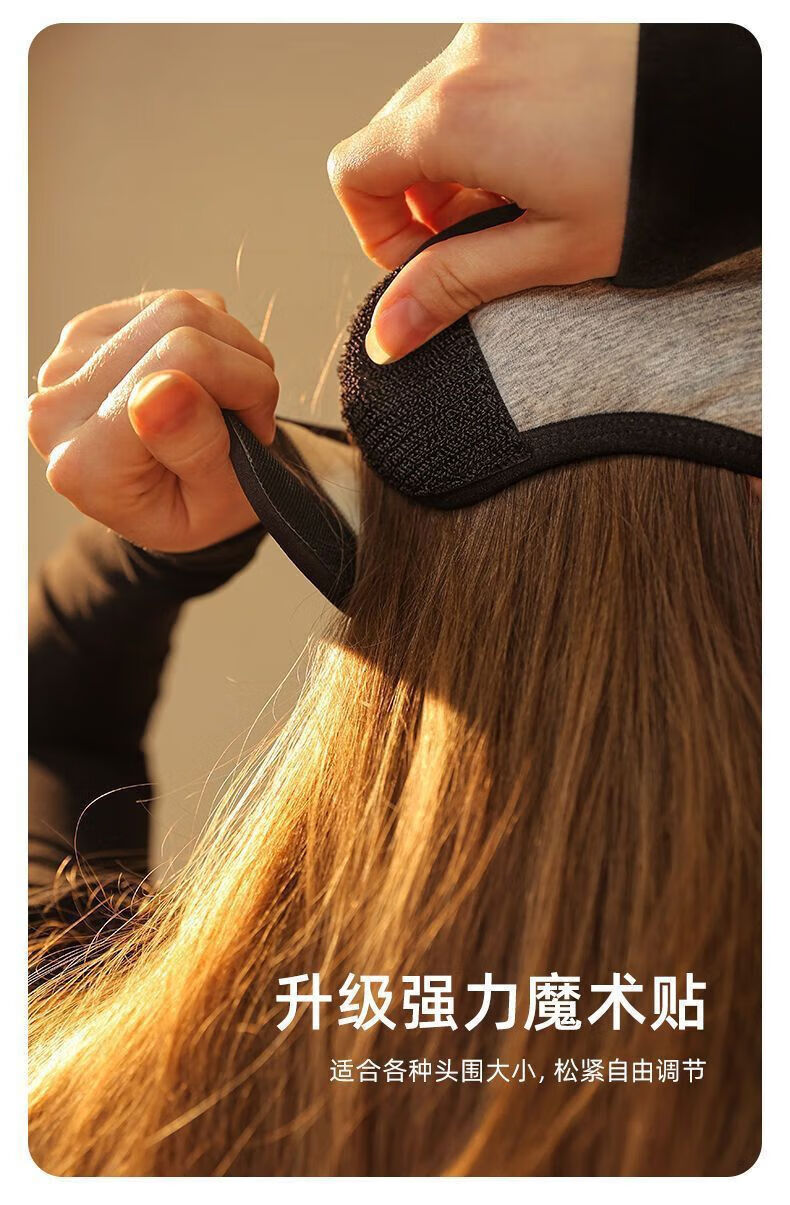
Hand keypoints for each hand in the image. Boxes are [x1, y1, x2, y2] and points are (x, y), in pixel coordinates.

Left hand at [29, 289, 277, 551]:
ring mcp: (67, 362)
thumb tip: (163, 387)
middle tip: (251, 415)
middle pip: (177, 324)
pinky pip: (168, 302)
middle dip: (239, 363)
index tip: (254, 432)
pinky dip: (206, 335)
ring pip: (177, 307)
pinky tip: (203, 380)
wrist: (182, 506)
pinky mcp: (84, 334)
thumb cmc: (203, 508)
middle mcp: (59, 405)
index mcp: (84, 464)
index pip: (177, 367)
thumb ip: (195, 450)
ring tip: (231, 400)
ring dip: (229, 346)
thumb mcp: (219, 504)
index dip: (243, 387)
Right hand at [328, 23, 637, 362]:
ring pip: (435, 100)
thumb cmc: (663, 175)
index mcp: (457, 117)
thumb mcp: (552, 250)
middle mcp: (469, 53)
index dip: (377, 230)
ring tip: (525, 189)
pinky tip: (546, 144)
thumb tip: (387, 335)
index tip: (425, 259)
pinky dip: (492, 112)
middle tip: (484, 234)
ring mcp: (505, 23)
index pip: (353, 171)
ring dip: (457, 155)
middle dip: (420, 195)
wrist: (742, 94)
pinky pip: (482, 67)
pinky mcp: (538, 13)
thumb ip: (456, 287)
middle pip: (392, 134)